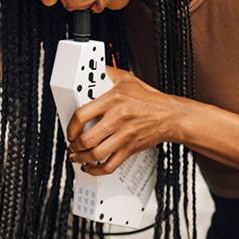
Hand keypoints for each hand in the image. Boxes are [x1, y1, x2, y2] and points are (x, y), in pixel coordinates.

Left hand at [67, 66, 183, 174]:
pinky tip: (90, 167)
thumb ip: (107, 73)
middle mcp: (117, 119)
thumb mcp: (126, 79)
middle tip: (71, 144)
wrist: (170, 115)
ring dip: (81, 158)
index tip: (69, 130)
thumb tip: (92, 68)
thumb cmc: (148, 99)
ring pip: (96, 154)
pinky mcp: (130, 149)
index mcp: (113, 100)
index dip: (70, 126)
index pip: (82, 115)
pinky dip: (96, 170)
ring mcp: (124, 136)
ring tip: (76, 156)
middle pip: (87, 139)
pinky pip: (109, 165)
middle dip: (74, 145)